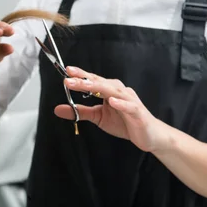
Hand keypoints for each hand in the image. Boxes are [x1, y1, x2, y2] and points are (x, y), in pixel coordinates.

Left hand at [54, 66, 169, 152]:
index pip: (93, 81)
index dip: (80, 76)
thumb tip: (57, 109)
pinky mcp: (138, 112)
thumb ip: (79, 112)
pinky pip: (129, 106)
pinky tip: (111, 101)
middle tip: (68, 77)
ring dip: (98, 87)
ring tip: (84, 84)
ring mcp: (129, 101)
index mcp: (109, 91)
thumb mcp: (98, 117)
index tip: (66, 71)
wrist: (149, 135)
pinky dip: (121, 103)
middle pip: (100, 83)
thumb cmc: (125, 122)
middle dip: (84, 79)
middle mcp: (119, 92)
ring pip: (113, 91)